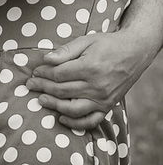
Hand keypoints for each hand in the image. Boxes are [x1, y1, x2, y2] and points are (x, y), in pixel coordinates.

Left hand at [26, 29, 144, 128]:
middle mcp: (96, 86)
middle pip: (62, 90)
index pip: (59, 74)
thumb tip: (46, 59)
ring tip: (41, 99)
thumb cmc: (107, 44)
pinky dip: (75, 123)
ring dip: (54, 105)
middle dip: (43, 87)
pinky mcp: (107, 107)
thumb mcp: (86, 40)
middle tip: (30, 84)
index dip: (44, 73)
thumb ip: (66, 51)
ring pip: (73, 108)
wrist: (133, 53)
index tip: (34, 71)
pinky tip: (62, 118)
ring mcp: (102, 99)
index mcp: (89, 67)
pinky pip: (90, 120)